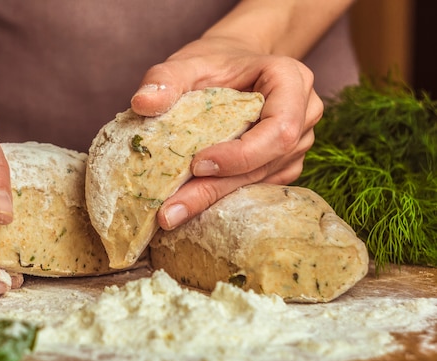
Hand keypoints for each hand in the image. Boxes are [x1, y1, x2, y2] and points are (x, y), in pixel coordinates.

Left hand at [130, 37, 322, 229]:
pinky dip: (221, 199)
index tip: (196, 164)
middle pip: (266, 162)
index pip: (279, 128)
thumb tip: (142, 104)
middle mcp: (303, 116)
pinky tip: (189, 207)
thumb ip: (165, 79)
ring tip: (171, 213)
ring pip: (259, 182)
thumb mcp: (187, 63)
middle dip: (215, 189)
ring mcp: (296, 146)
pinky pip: (255, 189)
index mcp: (291, 81)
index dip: (241, 154)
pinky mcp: (282, 167)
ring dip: (214, 200)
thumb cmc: (214, 62)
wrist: (232, 68)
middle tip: (170, 211)